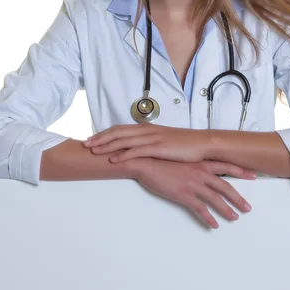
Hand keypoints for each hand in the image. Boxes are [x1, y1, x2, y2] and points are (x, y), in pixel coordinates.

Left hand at [82, 124, 210, 162]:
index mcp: (148, 128)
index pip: (121, 128)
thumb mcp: (165, 140)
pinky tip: (113, 160)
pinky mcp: (159, 148)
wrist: (204, 144)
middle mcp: (148, 130)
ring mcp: (153, 138)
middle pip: (118, 132)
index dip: (105, 133)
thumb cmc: (186, 144)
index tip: (92, 138)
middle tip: (85, 144)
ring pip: (124, 141)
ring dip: (107, 146)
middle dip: (100, 138)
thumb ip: (151, 142)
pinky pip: (137, 151)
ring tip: (93, 151)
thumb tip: (139, 148)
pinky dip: (123, 155)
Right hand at [128, 157, 254, 228]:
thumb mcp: (181, 159)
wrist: (145, 162)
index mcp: (200, 163)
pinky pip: (200, 208)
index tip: (254, 176)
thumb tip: (202, 171)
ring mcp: (192, 183)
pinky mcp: (183, 194)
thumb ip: (194, 165)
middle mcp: (200, 172)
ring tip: (234, 218)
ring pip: (215, 199)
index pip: (227, 166)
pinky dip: (209, 218)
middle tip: (248, 208)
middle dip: (238, 198)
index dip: (241, 171)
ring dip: (227, 210)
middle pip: (225, 186)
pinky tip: (213, 225)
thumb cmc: (161, 160)